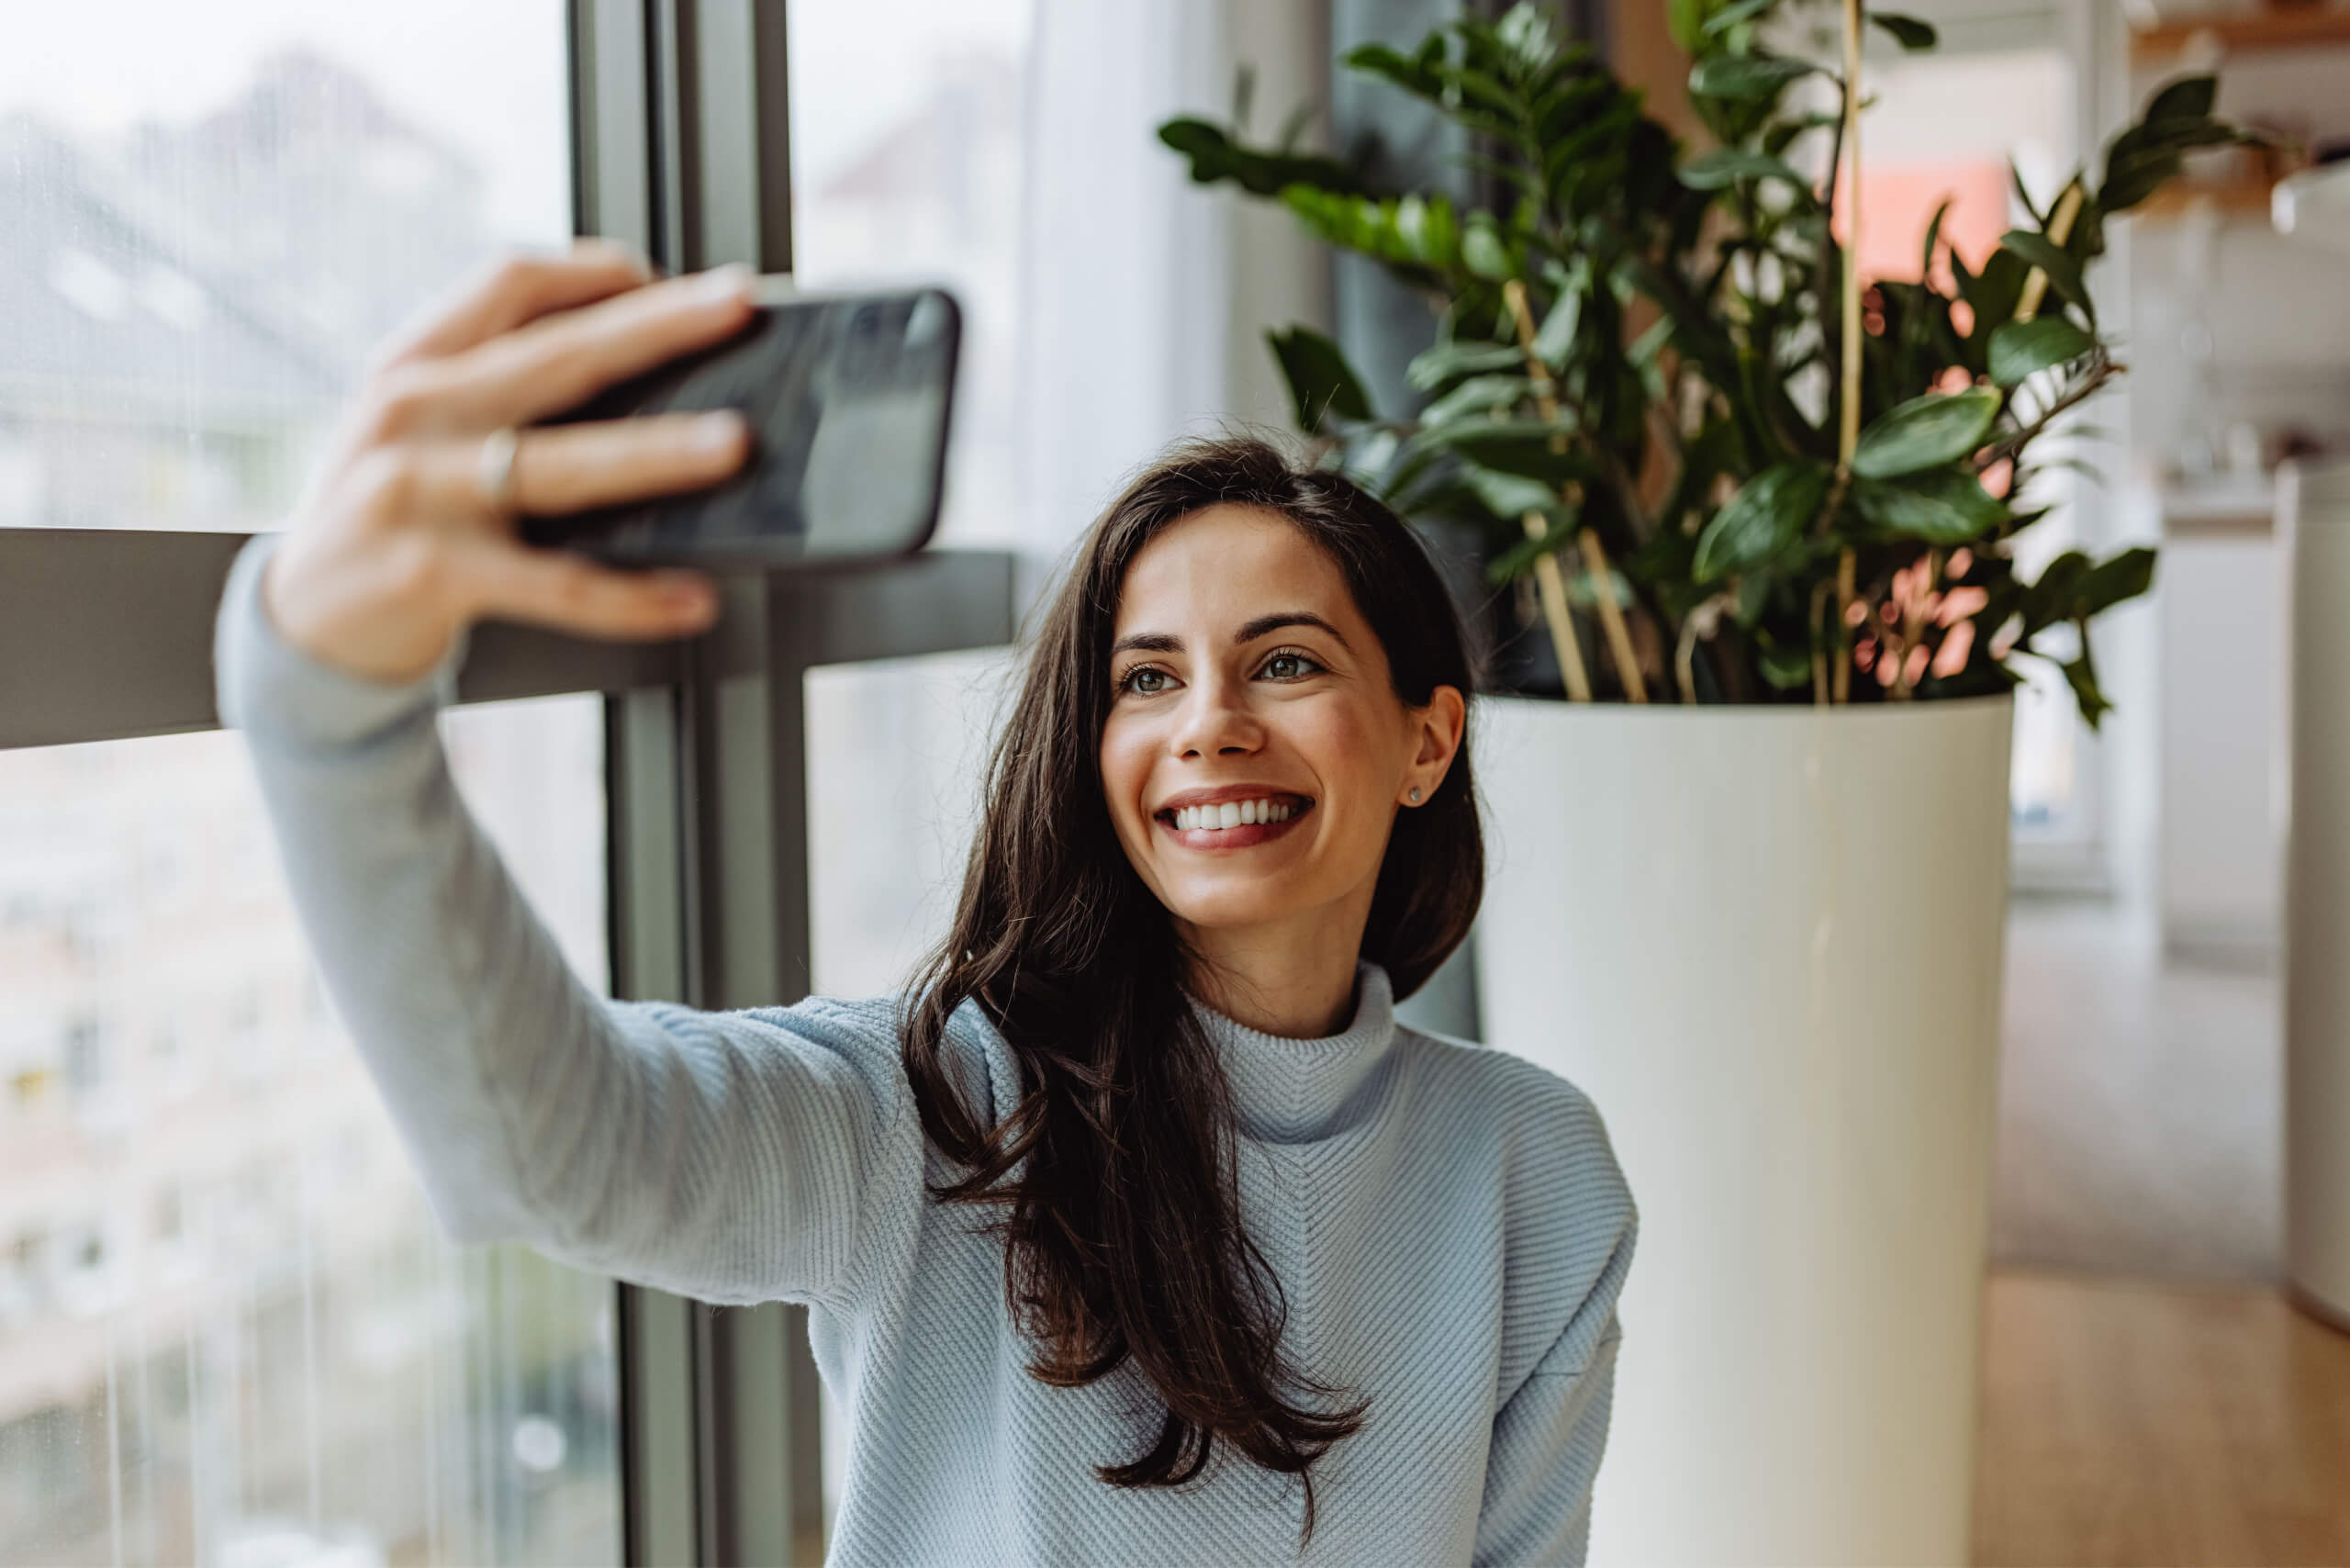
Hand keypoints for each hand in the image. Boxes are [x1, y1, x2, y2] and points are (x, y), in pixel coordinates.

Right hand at [261, 238, 758, 683]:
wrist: (300, 624)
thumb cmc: (392, 516)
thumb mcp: (421, 431)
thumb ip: (501, 392)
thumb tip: (652, 385)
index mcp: (415, 361)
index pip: (511, 281)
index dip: (599, 271)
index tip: (674, 277)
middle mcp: (412, 411)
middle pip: (556, 355)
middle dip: (658, 326)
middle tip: (738, 305)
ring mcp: (415, 489)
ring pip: (560, 465)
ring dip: (657, 453)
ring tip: (735, 445)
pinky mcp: (429, 571)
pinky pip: (554, 585)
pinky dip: (630, 596)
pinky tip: (691, 600)